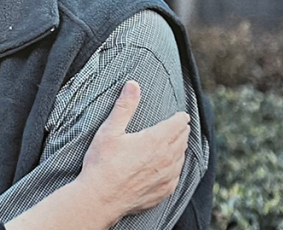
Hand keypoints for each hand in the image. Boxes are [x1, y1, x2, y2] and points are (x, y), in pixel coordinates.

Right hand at [80, 80, 189, 220]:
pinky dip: (176, 167)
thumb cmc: (102, 163)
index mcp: (155, 140)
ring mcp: (166, 177)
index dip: (180, 118)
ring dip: (181, 149)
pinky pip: (176, 176)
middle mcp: (166, 159)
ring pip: (181, 158)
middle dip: (182, 131)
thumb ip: (124, 106)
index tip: (182, 115)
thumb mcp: (110, 130)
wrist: (100, 198)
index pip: (176, 124)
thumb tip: (133, 84)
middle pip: (182, 140)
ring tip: (178, 143)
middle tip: (181, 126)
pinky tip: (172, 167)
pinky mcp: (163, 192)